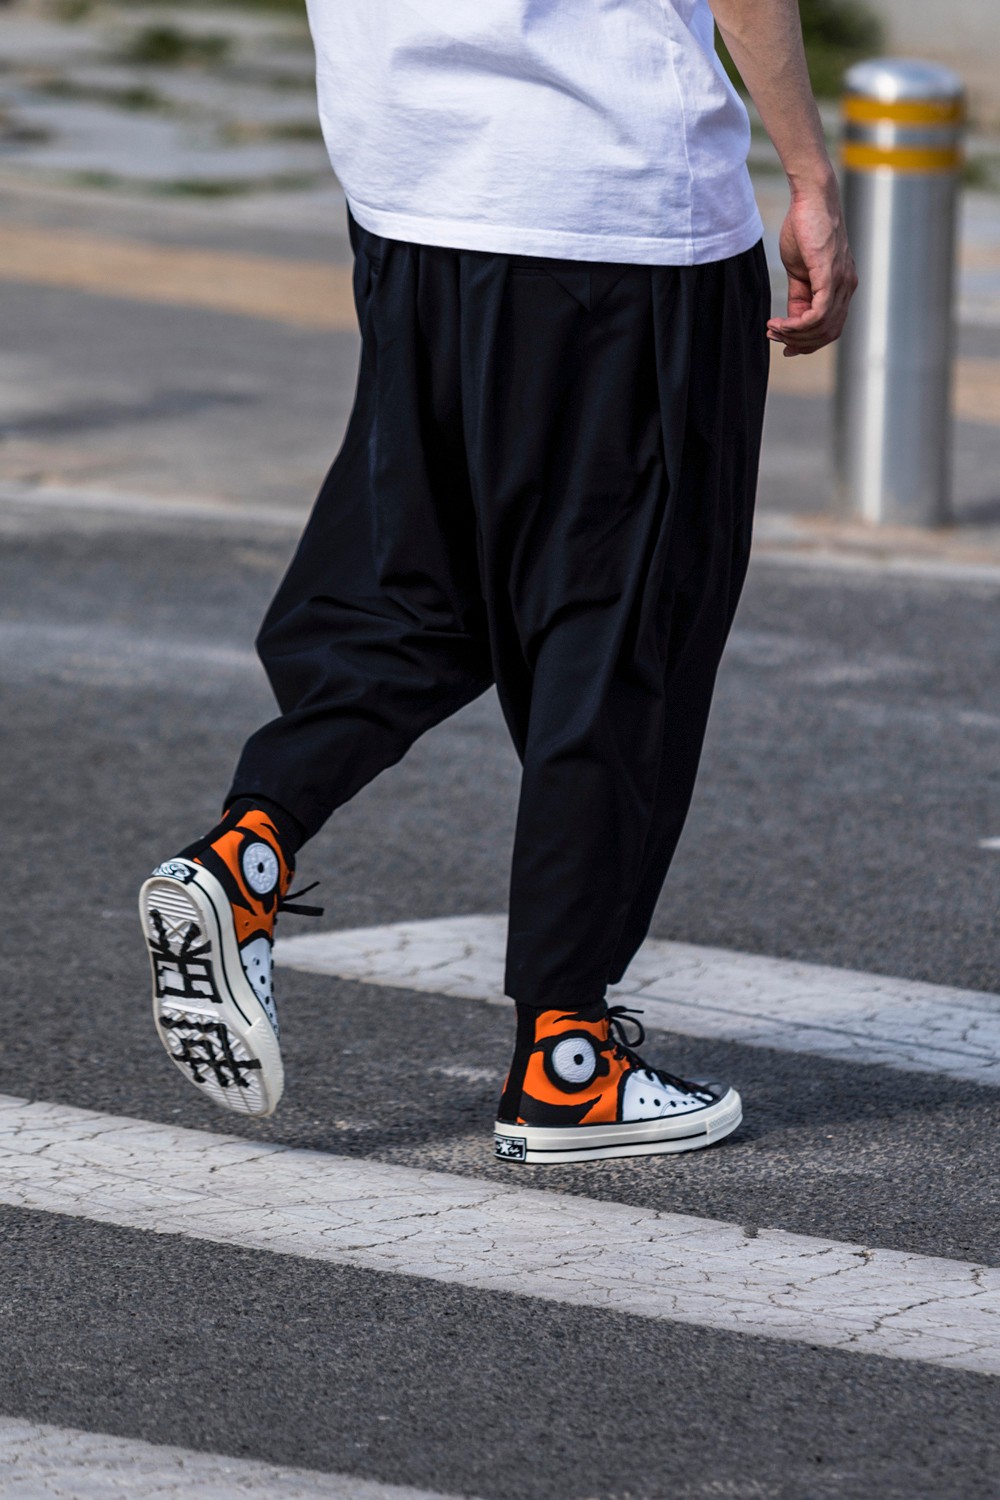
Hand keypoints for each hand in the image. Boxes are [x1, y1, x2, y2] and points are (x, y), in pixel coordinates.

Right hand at [768, 176, 857, 356]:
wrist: (812, 197)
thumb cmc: (806, 227)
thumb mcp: (800, 268)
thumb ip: (800, 295)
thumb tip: (793, 318)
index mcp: (842, 286)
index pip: (830, 327)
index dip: (806, 342)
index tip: (782, 343)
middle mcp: (847, 286)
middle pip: (827, 333)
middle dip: (798, 341)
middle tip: (773, 335)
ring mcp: (841, 282)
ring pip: (821, 327)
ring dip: (794, 334)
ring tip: (773, 328)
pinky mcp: (830, 276)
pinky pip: (818, 314)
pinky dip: (797, 325)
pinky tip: (780, 322)